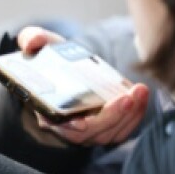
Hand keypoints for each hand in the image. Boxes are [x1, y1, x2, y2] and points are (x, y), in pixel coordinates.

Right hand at [13, 26, 149, 147]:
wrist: (66, 72)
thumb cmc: (50, 61)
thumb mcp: (38, 46)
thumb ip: (32, 39)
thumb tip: (33, 42)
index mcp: (47, 111)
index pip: (58, 126)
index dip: (71, 127)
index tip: (81, 122)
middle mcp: (68, 127)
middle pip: (90, 132)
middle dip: (111, 117)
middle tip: (127, 97)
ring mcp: (90, 130)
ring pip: (110, 133)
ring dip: (129, 115)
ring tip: (140, 91)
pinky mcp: (108, 127)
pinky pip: (123, 129)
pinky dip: (136, 115)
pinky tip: (142, 96)